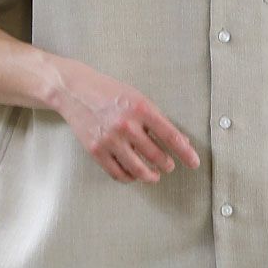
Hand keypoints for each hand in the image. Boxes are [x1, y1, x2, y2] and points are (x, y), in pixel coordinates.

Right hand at [53, 61, 200, 183]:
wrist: (74, 90)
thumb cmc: (108, 92)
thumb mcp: (137, 98)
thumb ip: (157, 119)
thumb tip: (180, 140)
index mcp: (141, 109)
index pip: (171, 136)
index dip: (185, 153)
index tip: (194, 163)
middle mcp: (126, 125)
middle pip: (156, 156)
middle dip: (167, 164)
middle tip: (169, 166)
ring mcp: (110, 139)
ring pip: (138, 170)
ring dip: (150, 176)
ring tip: (154, 175)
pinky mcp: (96, 150)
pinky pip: (118, 173)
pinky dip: (129, 177)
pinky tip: (133, 174)